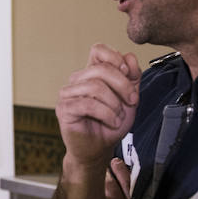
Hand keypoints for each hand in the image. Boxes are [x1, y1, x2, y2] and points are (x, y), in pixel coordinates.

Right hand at [56, 44, 140, 167]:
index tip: (128, 73)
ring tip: (119, 117)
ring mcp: (68, 93)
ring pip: (95, 86)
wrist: (100, 148)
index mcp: (92, 72)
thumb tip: (129, 57)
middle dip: (123, 86)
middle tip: (132, 101)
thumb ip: (132, 77)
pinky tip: (112, 122)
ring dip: (115, 105)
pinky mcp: (64, 109)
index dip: (114, 57)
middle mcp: (78, 79)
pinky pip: (88, 104)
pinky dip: (106, 114)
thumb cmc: (111, 122)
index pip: (98, 50)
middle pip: (101, 69)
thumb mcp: (129, 99)